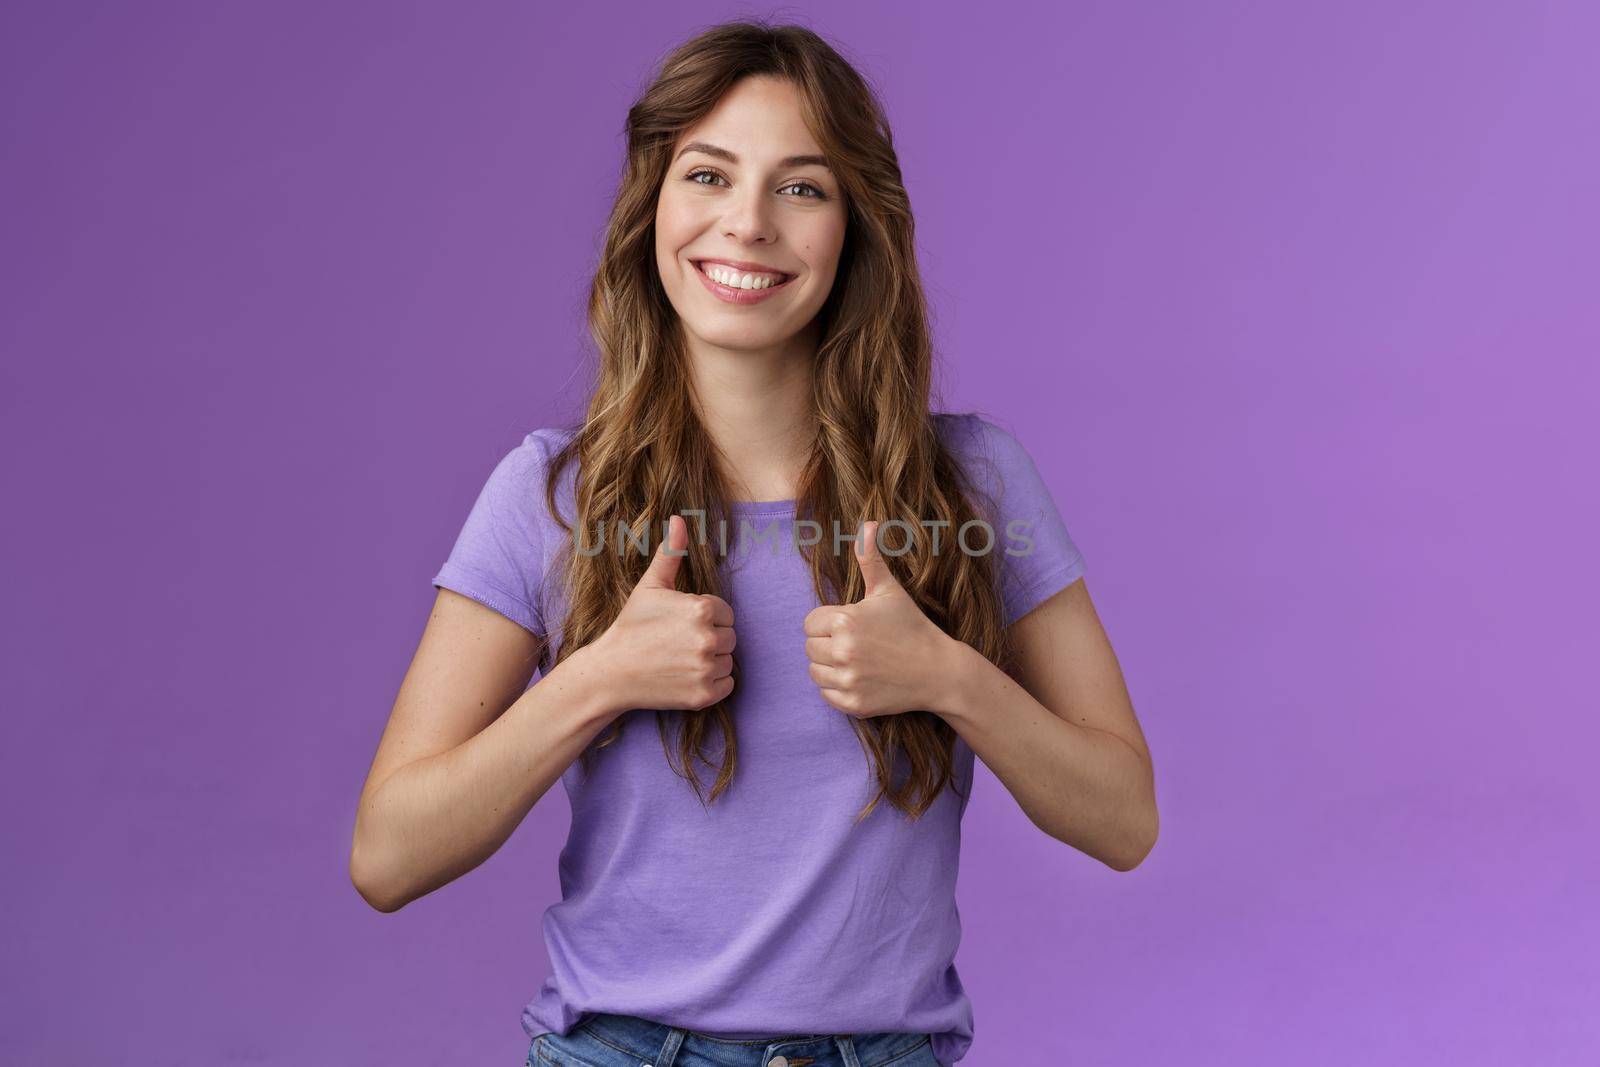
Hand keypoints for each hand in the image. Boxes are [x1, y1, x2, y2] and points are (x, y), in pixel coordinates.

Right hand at [591, 514, 737, 711]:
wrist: (611, 672)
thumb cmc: (632, 626)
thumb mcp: (650, 586)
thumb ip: (671, 552)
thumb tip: (679, 519)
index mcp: (701, 609)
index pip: (726, 613)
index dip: (706, 618)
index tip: (681, 625)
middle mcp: (708, 639)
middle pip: (730, 637)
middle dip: (710, 639)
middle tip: (679, 643)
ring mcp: (706, 669)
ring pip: (728, 661)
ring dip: (712, 661)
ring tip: (681, 659)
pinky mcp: (704, 695)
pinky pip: (727, 685)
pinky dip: (712, 683)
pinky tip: (687, 676)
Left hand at [802, 520, 957, 718]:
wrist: (938, 671)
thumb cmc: (912, 626)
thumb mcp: (889, 591)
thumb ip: (871, 558)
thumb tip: (869, 523)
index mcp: (845, 621)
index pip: (809, 623)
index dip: (828, 623)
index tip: (853, 626)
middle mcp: (843, 652)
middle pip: (810, 648)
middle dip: (828, 645)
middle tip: (859, 644)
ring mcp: (848, 680)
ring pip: (814, 672)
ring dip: (829, 667)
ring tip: (858, 660)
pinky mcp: (853, 704)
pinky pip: (826, 695)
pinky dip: (838, 689)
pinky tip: (861, 678)